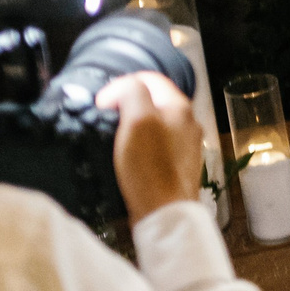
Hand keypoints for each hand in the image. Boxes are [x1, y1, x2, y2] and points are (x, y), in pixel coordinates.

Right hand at [98, 71, 205, 224]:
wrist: (165, 211)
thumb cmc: (151, 167)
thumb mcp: (138, 120)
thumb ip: (131, 94)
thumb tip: (120, 89)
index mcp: (180, 106)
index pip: (150, 79)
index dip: (121, 85)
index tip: (102, 103)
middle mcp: (187, 122)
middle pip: (152, 100)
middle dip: (126, 104)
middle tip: (105, 118)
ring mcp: (184, 143)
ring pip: (153, 122)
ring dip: (131, 125)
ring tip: (113, 137)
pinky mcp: (176, 163)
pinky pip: (154, 145)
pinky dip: (138, 144)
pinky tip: (126, 156)